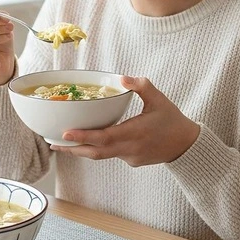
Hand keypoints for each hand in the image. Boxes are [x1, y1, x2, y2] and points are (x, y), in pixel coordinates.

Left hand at [50, 76, 200, 165]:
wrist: (186, 146)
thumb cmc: (172, 120)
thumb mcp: (159, 98)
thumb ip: (141, 86)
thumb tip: (122, 77)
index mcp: (134, 133)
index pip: (103, 137)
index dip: (83, 137)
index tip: (65, 133)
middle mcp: (129, 149)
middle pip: (94, 153)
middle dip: (72, 149)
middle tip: (52, 143)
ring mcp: (129, 158)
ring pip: (101, 155)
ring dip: (82, 150)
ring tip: (63, 144)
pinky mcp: (131, 162)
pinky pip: (111, 154)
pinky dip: (99, 148)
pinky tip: (90, 141)